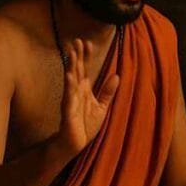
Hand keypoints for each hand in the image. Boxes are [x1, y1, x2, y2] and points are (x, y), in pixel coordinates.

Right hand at [57, 39, 119, 154]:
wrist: (75, 144)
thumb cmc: (86, 126)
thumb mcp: (101, 107)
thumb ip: (107, 92)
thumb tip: (116, 75)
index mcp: (84, 90)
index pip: (85, 69)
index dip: (86, 57)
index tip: (88, 43)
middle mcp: (76, 92)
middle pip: (76, 70)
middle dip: (76, 56)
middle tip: (77, 41)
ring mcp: (71, 100)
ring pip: (71, 80)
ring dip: (71, 66)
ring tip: (72, 53)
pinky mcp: (68, 111)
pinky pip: (68, 97)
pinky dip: (69, 86)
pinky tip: (69, 76)